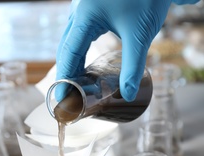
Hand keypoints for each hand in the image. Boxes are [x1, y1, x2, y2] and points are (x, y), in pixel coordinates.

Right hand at [55, 0, 198, 101]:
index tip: (62, 98)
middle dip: (66, 73)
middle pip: (65, 47)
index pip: (69, 53)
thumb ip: (133, 67)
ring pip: (70, 40)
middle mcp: (78, 11)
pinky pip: (78, 34)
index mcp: (85, 16)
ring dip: (71, 63)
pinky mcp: (90, 8)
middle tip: (68, 96)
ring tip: (75, 85)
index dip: (64, 78)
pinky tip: (84, 65)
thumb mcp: (140, 35)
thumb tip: (129, 94)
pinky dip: (79, 52)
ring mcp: (82, 8)